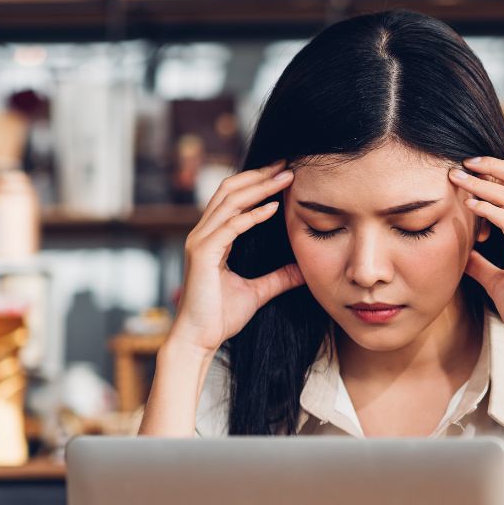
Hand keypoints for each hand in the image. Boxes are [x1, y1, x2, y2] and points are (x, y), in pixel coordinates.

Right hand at [170, 160, 304, 353]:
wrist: (199, 339)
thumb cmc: (220, 316)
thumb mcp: (259, 292)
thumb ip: (279, 278)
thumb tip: (303, 270)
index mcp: (213, 238)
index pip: (233, 199)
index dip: (257, 183)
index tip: (283, 174)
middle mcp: (203, 234)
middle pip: (230, 191)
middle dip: (259, 176)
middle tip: (287, 165)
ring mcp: (200, 242)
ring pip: (230, 202)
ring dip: (259, 188)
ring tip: (285, 178)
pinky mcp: (203, 255)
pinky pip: (230, 227)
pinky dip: (252, 216)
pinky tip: (273, 208)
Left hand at [449, 157, 503, 354]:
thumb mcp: (496, 280)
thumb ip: (481, 263)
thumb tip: (462, 252)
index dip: (500, 173)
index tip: (472, 170)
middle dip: (494, 166)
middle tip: (464, 163)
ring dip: (481, 184)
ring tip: (456, 179)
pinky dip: (487, 208)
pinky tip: (468, 206)